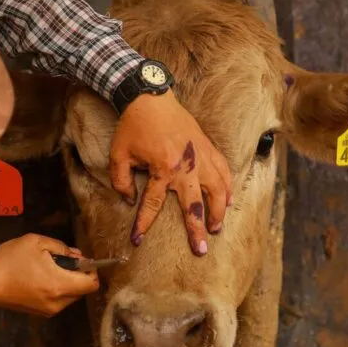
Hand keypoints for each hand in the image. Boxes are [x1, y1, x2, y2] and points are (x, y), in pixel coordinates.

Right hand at [0, 233, 98, 316]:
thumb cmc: (10, 261)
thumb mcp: (35, 243)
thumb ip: (60, 247)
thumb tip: (76, 256)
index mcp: (60, 285)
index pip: (92, 284)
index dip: (91, 270)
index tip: (80, 259)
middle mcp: (58, 302)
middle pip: (82, 290)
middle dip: (77, 274)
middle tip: (61, 259)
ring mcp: (49, 310)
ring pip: (70, 295)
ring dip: (67, 281)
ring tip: (48, 267)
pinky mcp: (40, 313)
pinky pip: (58, 300)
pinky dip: (57, 289)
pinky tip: (40, 277)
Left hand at [109, 90, 232, 255]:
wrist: (150, 97)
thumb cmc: (133, 126)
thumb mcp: (118, 155)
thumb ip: (122, 181)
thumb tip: (130, 200)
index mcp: (162, 169)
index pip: (153, 205)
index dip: (143, 223)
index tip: (137, 239)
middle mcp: (186, 166)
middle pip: (195, 205)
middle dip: (197, 230)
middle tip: (201, 249)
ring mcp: (200, 156)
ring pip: (217, 190)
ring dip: (218, 212)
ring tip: (217, 228)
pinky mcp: (208, 146)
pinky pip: (224, 171)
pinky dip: (228, 187)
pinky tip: (229, 201)